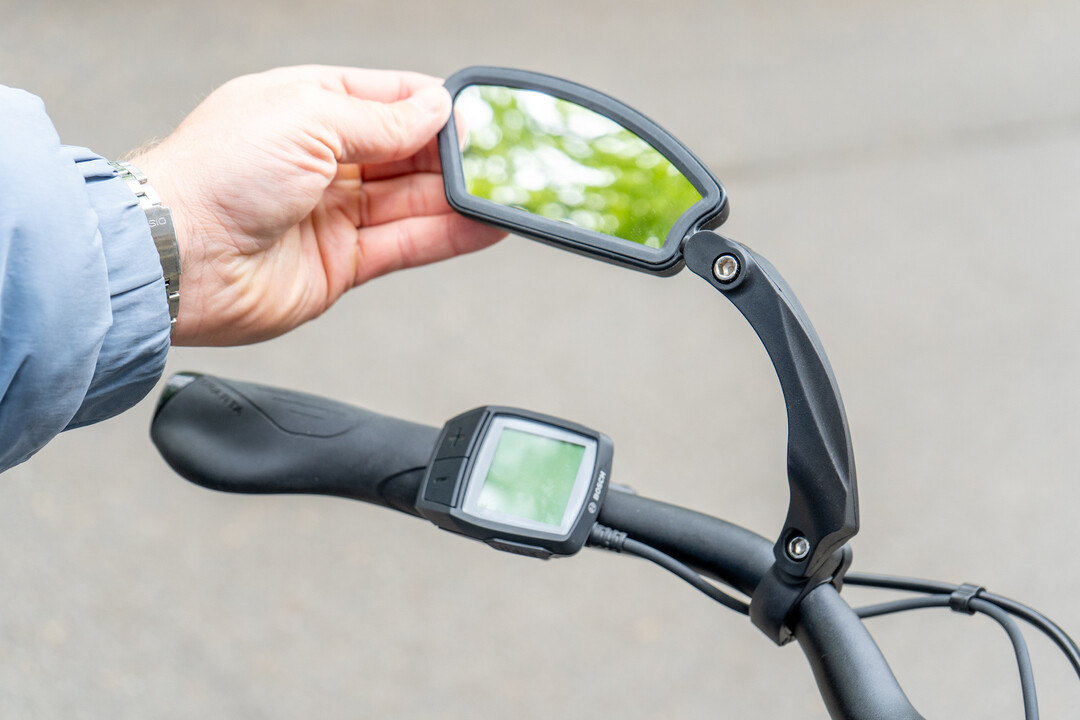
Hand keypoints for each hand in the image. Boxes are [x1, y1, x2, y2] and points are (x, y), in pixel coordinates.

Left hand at [132, 65, 503, 345]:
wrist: (177, 258)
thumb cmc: (214, 175)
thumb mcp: (307, 118)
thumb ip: (380, 119)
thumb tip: (435, 109)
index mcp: (307, 107)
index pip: (388, 98)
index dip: (435, 107)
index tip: (476, 118)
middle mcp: (321, 159)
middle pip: (407, 152)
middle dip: (453, 155)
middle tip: (501, 159)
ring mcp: (332, 212)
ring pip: (413, 201)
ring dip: (459, 198)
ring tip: (505, 194)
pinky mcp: (341, 262)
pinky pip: (407, 244)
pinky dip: (449, 236)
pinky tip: (484, 226)